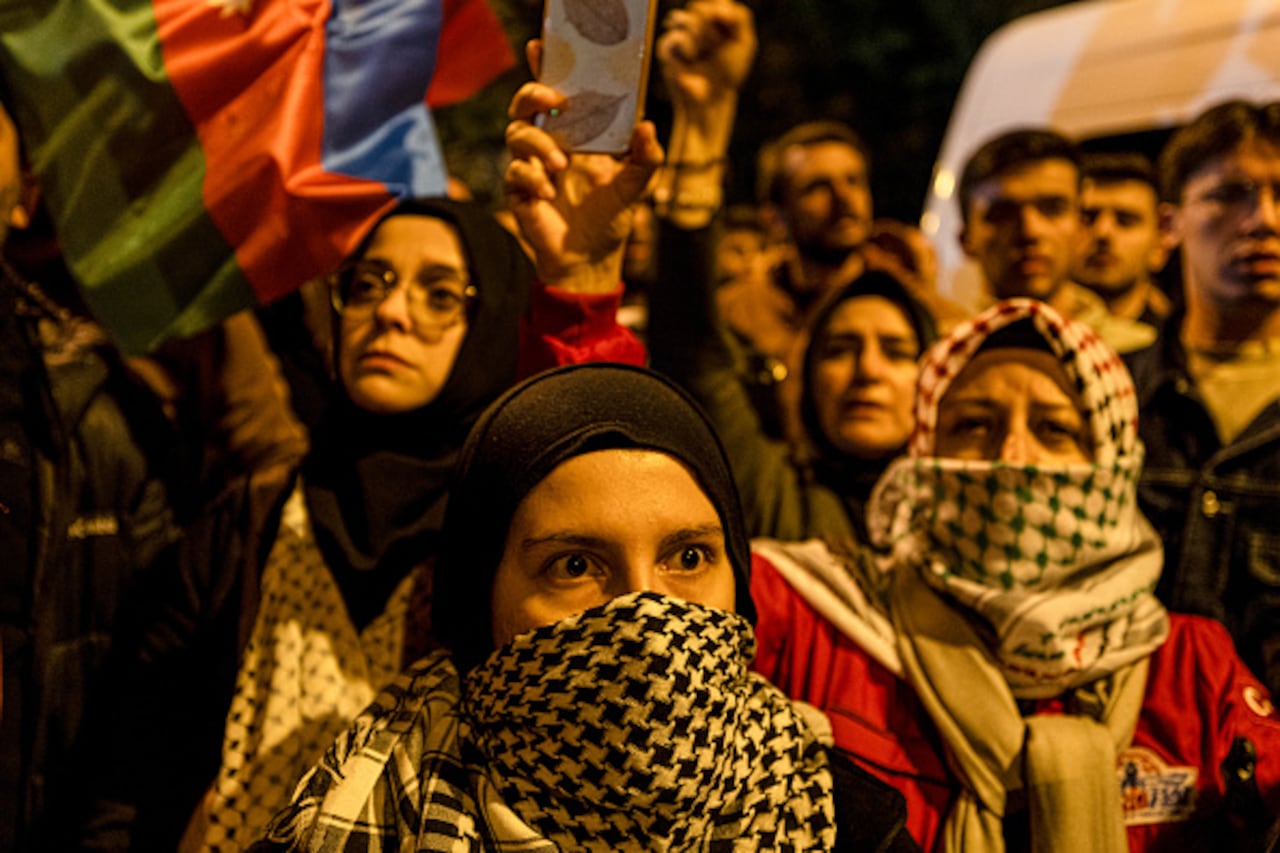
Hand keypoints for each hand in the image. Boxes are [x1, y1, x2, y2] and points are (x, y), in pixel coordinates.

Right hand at [504, 54, 663, 292]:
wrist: (590, 262)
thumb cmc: (609, 218)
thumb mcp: (635, 185)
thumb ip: (646, 157)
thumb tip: (647, 125)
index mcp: (574, 134)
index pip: (556, 95)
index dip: (544, 69)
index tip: (541, 48)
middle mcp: (548, 144)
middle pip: (524, 105)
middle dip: (533, 95)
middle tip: (555, 101)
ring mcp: (530, 167)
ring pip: (516, 134)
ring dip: (539, 144)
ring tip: (561, 165)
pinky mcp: (518, 192)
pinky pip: (514, 172)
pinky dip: (532, 179)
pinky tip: (550, 195)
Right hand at [657, 0, 755, 115]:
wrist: (712, 98)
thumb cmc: (729, 71)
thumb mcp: (744, 41)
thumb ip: (740, 16)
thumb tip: (716, 9)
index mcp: (713, 17)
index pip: (713, 0)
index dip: (720, 10)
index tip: (727, 24)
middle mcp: (694, 22)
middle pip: (698, 6)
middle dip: (710, 28)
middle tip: (715, 46)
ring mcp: (679, 33)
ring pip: (685, 18)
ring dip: (699, 38)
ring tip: (703, 54)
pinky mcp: (666, 47)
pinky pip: (677, 36)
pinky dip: (688, 48)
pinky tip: (691, 59)